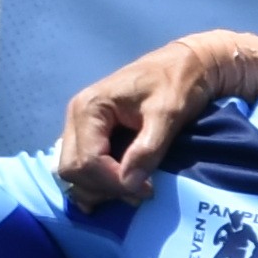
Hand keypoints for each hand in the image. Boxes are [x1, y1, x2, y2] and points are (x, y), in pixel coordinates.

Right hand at [56, 30, 257, 202]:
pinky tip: (124, 185)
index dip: (113, 182)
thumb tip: (130, 184)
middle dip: (103, 187)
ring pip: (74, 172)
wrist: (185, 65)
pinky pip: (83, 165)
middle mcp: (76, 115)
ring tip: (135, 189)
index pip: (86, 161)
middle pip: (72, 169)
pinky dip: (99, 181)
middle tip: (140, 192)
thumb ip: (147, 149)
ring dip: (101, 187)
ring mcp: (80, 125)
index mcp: (90, 107)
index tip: (147, 189)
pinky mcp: (90, 133)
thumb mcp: (167, 114)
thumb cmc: (178, 83)